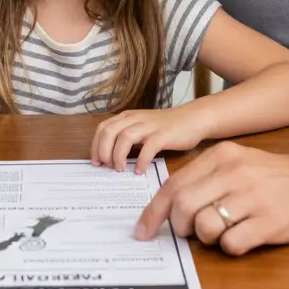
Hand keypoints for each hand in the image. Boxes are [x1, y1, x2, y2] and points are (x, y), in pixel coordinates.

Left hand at [91, 105, 210, 174]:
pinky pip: (148, 147)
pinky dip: (141, 160)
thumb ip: (127, 137)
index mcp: (128, 117)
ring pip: (125, 137)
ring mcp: (150, 126)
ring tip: (120, 170)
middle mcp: (135, 119)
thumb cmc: (166, 127)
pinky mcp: (164, 134)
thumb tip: (110, 157)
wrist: (192, 119)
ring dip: (118, 155)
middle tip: (106, 167)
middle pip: (109, 132)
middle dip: (103, 151)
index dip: (96, 146)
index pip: (103, 128)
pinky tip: (140, 171)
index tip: (96, 162)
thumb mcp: (141, 128)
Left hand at [134, 142, 288, 256]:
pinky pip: (232, 243)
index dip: (154, 211)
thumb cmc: (269, 176)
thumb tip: (169, 207)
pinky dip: (230, 246)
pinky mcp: (269, 222)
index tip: (143, 230)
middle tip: (188, 233)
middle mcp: (234, 173)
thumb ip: (204, 179)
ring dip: (205, 238)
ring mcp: (252, 197)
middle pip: (184, 206)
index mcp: (220, 157)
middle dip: (178, 226)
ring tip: (221, 231)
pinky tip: (242, 236)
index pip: (174, 185)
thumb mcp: (235, 163)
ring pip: (205, 226)